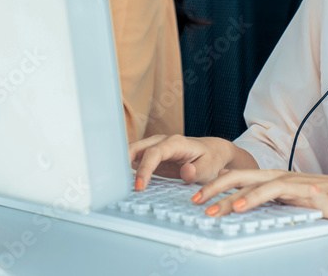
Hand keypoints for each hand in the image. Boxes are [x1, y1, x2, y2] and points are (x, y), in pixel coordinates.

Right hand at [129, 134, 248, 189]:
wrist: (213, 151)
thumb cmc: (211, 159)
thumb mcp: (209, 167)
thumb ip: (198, 171)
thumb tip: (186, 171)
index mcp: (176, 143)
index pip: (154, 153)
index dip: (145, 169)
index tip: (140, 186)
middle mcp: (162, 142)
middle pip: (137, 147)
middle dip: (124, 162)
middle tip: (117, 184)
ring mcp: (155, 147)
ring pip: (133, 151)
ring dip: (122, 165)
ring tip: (114, 182)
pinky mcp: (152, 156)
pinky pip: (136, 159)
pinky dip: (127, 168)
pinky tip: (121, 181)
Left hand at [191, 169, 327, 223]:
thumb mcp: (295, 202)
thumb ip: (274, 202)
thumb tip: (250, 209)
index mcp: (274, 178)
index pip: (239, 178)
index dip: (216, 185)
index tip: (197, 195)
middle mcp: (278, 176)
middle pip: (238, 176)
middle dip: (213, 187)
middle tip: (193, 200)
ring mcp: (289, 182)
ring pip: (250, 185)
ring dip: (226, 196)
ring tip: (209, 208)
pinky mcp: (301, 192)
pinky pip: (272, 194)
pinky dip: (252, 198)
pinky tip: (239, 206)